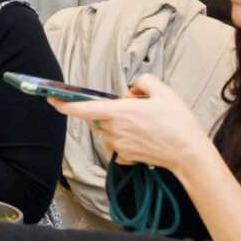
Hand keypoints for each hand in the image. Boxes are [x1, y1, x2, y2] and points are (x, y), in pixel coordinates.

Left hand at [66, 75, 210, 173]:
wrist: (189, 154)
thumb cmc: (178, 123)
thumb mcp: (164, 91)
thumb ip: (143, 82)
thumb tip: (130, 92)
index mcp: (121, 112)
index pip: (84, 109)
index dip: (65, 104)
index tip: (52, 99)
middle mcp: (115, 130)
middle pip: (98, 118)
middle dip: (107, 110)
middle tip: (133, 108)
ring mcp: (118, 146)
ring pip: (106, 130)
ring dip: (115, 124)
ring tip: (143, 124)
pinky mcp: (125, 157)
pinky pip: (116, 143)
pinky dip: (124, 138)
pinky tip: (142, 137)